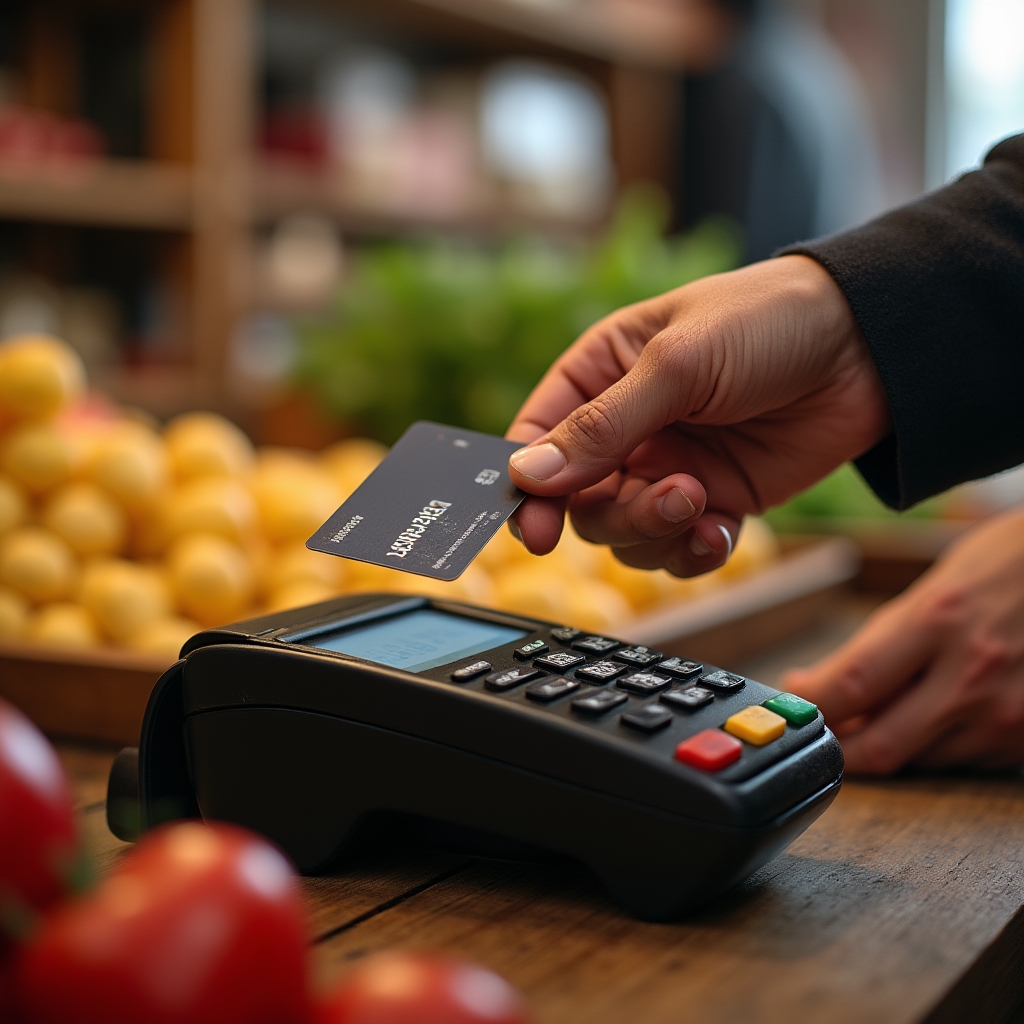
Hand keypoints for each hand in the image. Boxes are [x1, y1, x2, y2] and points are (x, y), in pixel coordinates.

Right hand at [506, 255, 889, 575]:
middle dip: (617, 513)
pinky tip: (720, 530)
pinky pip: (679, 549)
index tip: (533, 528)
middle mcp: (627, 429)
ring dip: (656, 532)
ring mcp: (669, 467)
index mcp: (599, 375)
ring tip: (702, 502)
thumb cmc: (766, 322)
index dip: (528, 486)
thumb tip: (529, 475)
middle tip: (668, 496)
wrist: (868, 347)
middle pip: (582, 502)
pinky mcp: (715, 500)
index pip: (537, 439)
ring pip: (627, 534)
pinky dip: (693, 551)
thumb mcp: (677, 364)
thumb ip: (602, 425)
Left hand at [785, 508, 1023, 772]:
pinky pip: (967, 760)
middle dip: (839, 749)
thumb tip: (826, 681)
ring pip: (922, 760)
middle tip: (820, 736)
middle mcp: (972, 674)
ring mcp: (1008, 713)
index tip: (789, 709)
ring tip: (881, 716)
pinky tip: (937, 717)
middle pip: (880, 745)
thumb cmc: (1013, 562)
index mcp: (938, 620)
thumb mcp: (936, 585)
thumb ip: (885, 640)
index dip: (810, 707)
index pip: (851, 685)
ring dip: (890, 746)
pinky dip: (940, 746)